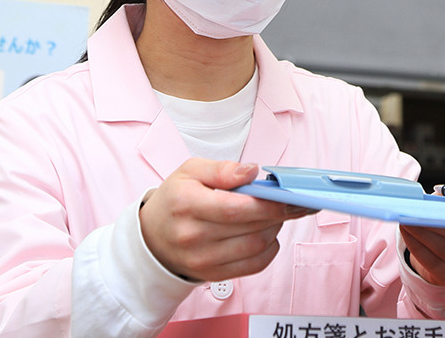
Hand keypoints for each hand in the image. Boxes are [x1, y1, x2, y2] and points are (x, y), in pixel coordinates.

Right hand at [139, 159, 313, 280]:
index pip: (236, 208)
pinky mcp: (213, 275)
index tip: (288, 195)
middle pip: (251, 228)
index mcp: (186, 205)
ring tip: (274, 214)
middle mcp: (193, 236)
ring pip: (256, 247)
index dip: (268, 203)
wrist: (152, 238)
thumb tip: (252, 171)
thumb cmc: (174, 200)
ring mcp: (203, 260)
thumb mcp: (190, 171)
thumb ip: (222, 169)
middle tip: (292, 201)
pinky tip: (266, 234)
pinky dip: (269, 249)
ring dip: (275, 229)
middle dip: (279, 214)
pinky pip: (254, 266)